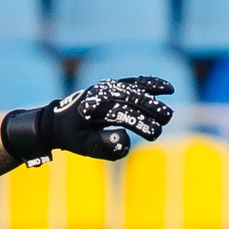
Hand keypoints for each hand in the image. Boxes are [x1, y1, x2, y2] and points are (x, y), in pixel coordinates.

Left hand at [18, 77, 176, 161]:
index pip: (120, 113)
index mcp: (91, 108)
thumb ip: (104, 146)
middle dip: (151, 108)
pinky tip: (169, 89)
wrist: (58, 120)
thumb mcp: (84, 146)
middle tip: (167, 120)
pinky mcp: (113, 85)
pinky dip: (151, 84)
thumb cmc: (74, 137)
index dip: (139, 122)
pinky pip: (135, 82)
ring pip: (135, 89)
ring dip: (154, 98)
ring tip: (169, 113)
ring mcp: (107, 86)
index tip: (156, 133)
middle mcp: (100, 93)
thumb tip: (125, 137)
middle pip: (130, 98)